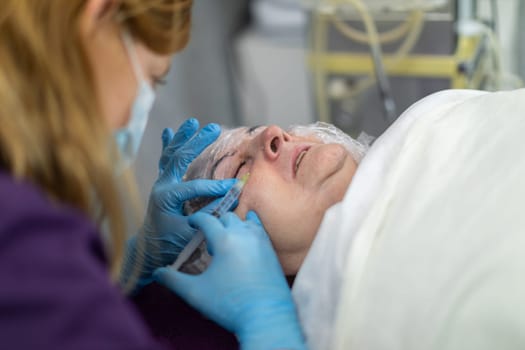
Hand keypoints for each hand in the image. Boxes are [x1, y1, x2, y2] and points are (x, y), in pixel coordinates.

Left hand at [120, 119, 234, 293]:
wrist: (150, 249)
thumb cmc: (170, 244)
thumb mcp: (191, 234)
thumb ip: (210, 216)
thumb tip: (231, 199)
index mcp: (166, 198)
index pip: (194, 187)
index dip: (215, 187)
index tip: (234, 185)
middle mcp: (161, 187)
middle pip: (179, 159)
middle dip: (196, 143)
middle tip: (212, 129)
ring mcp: (160, 183)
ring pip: (171, 155)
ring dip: (182, 138)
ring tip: (192, 122)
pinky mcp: (162, 184)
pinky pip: (164, 161)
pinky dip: (167, 145)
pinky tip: (168, 131)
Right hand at [154, 211, 305, 349]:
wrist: (265, 316)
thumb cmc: (229, 304)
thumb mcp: (195, 292)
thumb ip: (173, 280)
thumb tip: (157, 273)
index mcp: (224, 240)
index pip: (207, 220)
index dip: (196, 219)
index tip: (192, 222)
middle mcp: (244, 235)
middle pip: (227, 217)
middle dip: (216, 224)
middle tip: (209, 241)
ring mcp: (261, 242)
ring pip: (246, 222)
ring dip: (235, 225)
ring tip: (228, 241)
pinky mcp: (271, 251)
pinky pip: (260, 231)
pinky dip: (251, 229)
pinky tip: (246, 241)